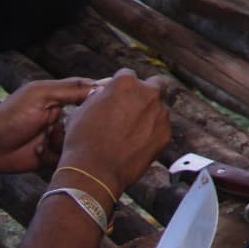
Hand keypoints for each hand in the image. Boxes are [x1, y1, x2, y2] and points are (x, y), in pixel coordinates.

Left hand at [0, 78, 96, 171]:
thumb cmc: (10, 115)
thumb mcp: (41, 95)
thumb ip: (72, 90)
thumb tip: (103, 85)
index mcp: (64, 97)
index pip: (93, 94)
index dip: (103, 98)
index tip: (112, 102)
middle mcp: (65, 116)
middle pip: (91, 120)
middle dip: (81, 124)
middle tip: (63, 124)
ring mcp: (60, 136)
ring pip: (80, 140)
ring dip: (62, 139)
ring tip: (44, 137)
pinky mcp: (53, 155)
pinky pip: (67, 156)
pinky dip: (53, 154)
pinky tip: (37, 150)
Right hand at [59, 70, 170, 197]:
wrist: (94, 172)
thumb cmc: (82, 140)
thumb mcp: (83, 109)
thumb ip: (102, 96)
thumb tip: (108, 93)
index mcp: (126, 82)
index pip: (127, 76)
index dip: (120, 87)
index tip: (117, 98)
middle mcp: (148, 93)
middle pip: (152, 85)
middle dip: (144, 94)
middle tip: (132, 109)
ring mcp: (160, 113)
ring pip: (158, 108)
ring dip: (149, 115)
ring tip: (129, 134)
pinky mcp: (166, 133)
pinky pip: (161, 128)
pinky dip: (153, 133)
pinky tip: (136, 145)